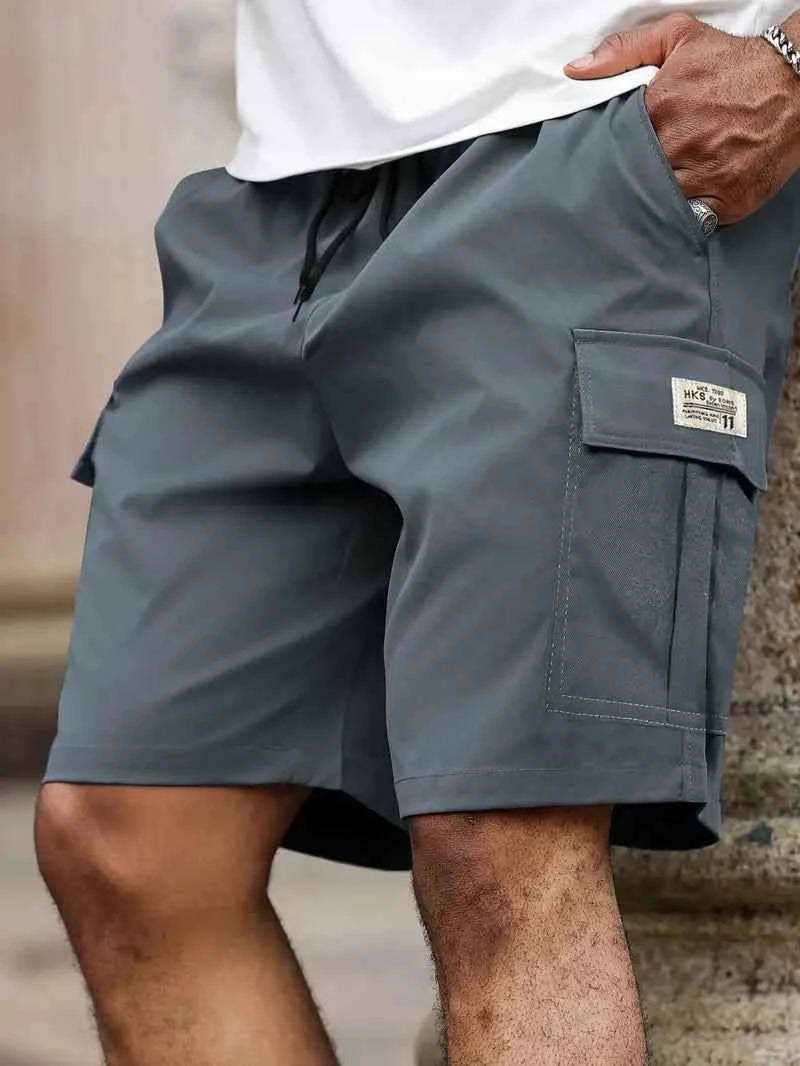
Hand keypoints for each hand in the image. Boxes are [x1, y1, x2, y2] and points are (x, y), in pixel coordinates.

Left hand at [564, 13, 799, 223]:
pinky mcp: (728, 201)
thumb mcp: (678, 38)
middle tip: (620, 188)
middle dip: (628, 183)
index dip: (611, 157)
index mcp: (660, 109)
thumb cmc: (733, 63)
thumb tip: (575, 70)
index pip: (616, 146)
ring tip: (646, 200)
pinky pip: (692, 220)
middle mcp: (680, 146)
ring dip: (652, 205)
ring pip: (660, 204)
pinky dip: (683, 218)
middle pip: (636, 179)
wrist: (795, 84)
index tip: (604, 163)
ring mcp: (705, 177)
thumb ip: (623, 51)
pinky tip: (676, 212)